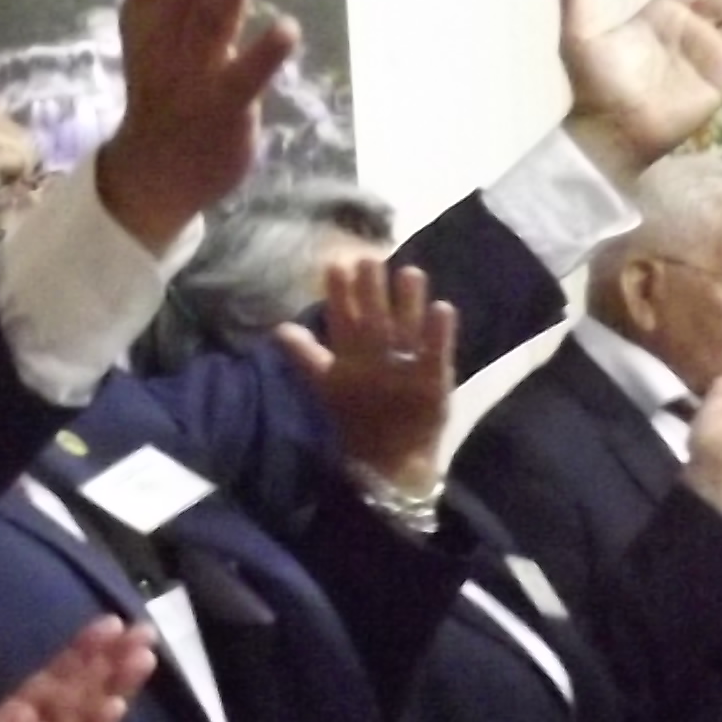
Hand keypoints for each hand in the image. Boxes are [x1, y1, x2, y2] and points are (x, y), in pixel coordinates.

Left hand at [0, 623, 158, 721]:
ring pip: (83, 721)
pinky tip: (114, 708)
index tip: (111, 623)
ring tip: (139, 661)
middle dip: (111, 663)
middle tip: (144, 633)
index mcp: (9, 717)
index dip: (82, 651)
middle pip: (78, 693)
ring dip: (112, 690)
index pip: (54, 677)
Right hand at [89, 0, 297, 250]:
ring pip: (210, 20)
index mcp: (147, 11)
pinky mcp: (223, 111)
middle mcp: (164, 38)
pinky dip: (263, 57)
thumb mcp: (144, 19)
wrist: (153, 174)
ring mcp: (191, 75)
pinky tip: (287, 29)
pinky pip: (243, 81)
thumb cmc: (160, 83)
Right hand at [278, 253, 458, 484]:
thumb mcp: (326, 387)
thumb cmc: (358, 420)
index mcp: (346, 364)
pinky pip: (435, 354)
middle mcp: (372, 364)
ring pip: (404, 331)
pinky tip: (443, 308)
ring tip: (410, 272)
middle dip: (371, 290)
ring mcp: (403, 373)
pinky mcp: (432, 384)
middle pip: (371, 321)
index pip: (340, 322)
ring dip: (407, 303)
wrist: (388, 463)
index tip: (336, 263)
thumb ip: (305, 356)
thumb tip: (279, 328)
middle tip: (370, 258)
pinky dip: (438, 333)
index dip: (338, 294)